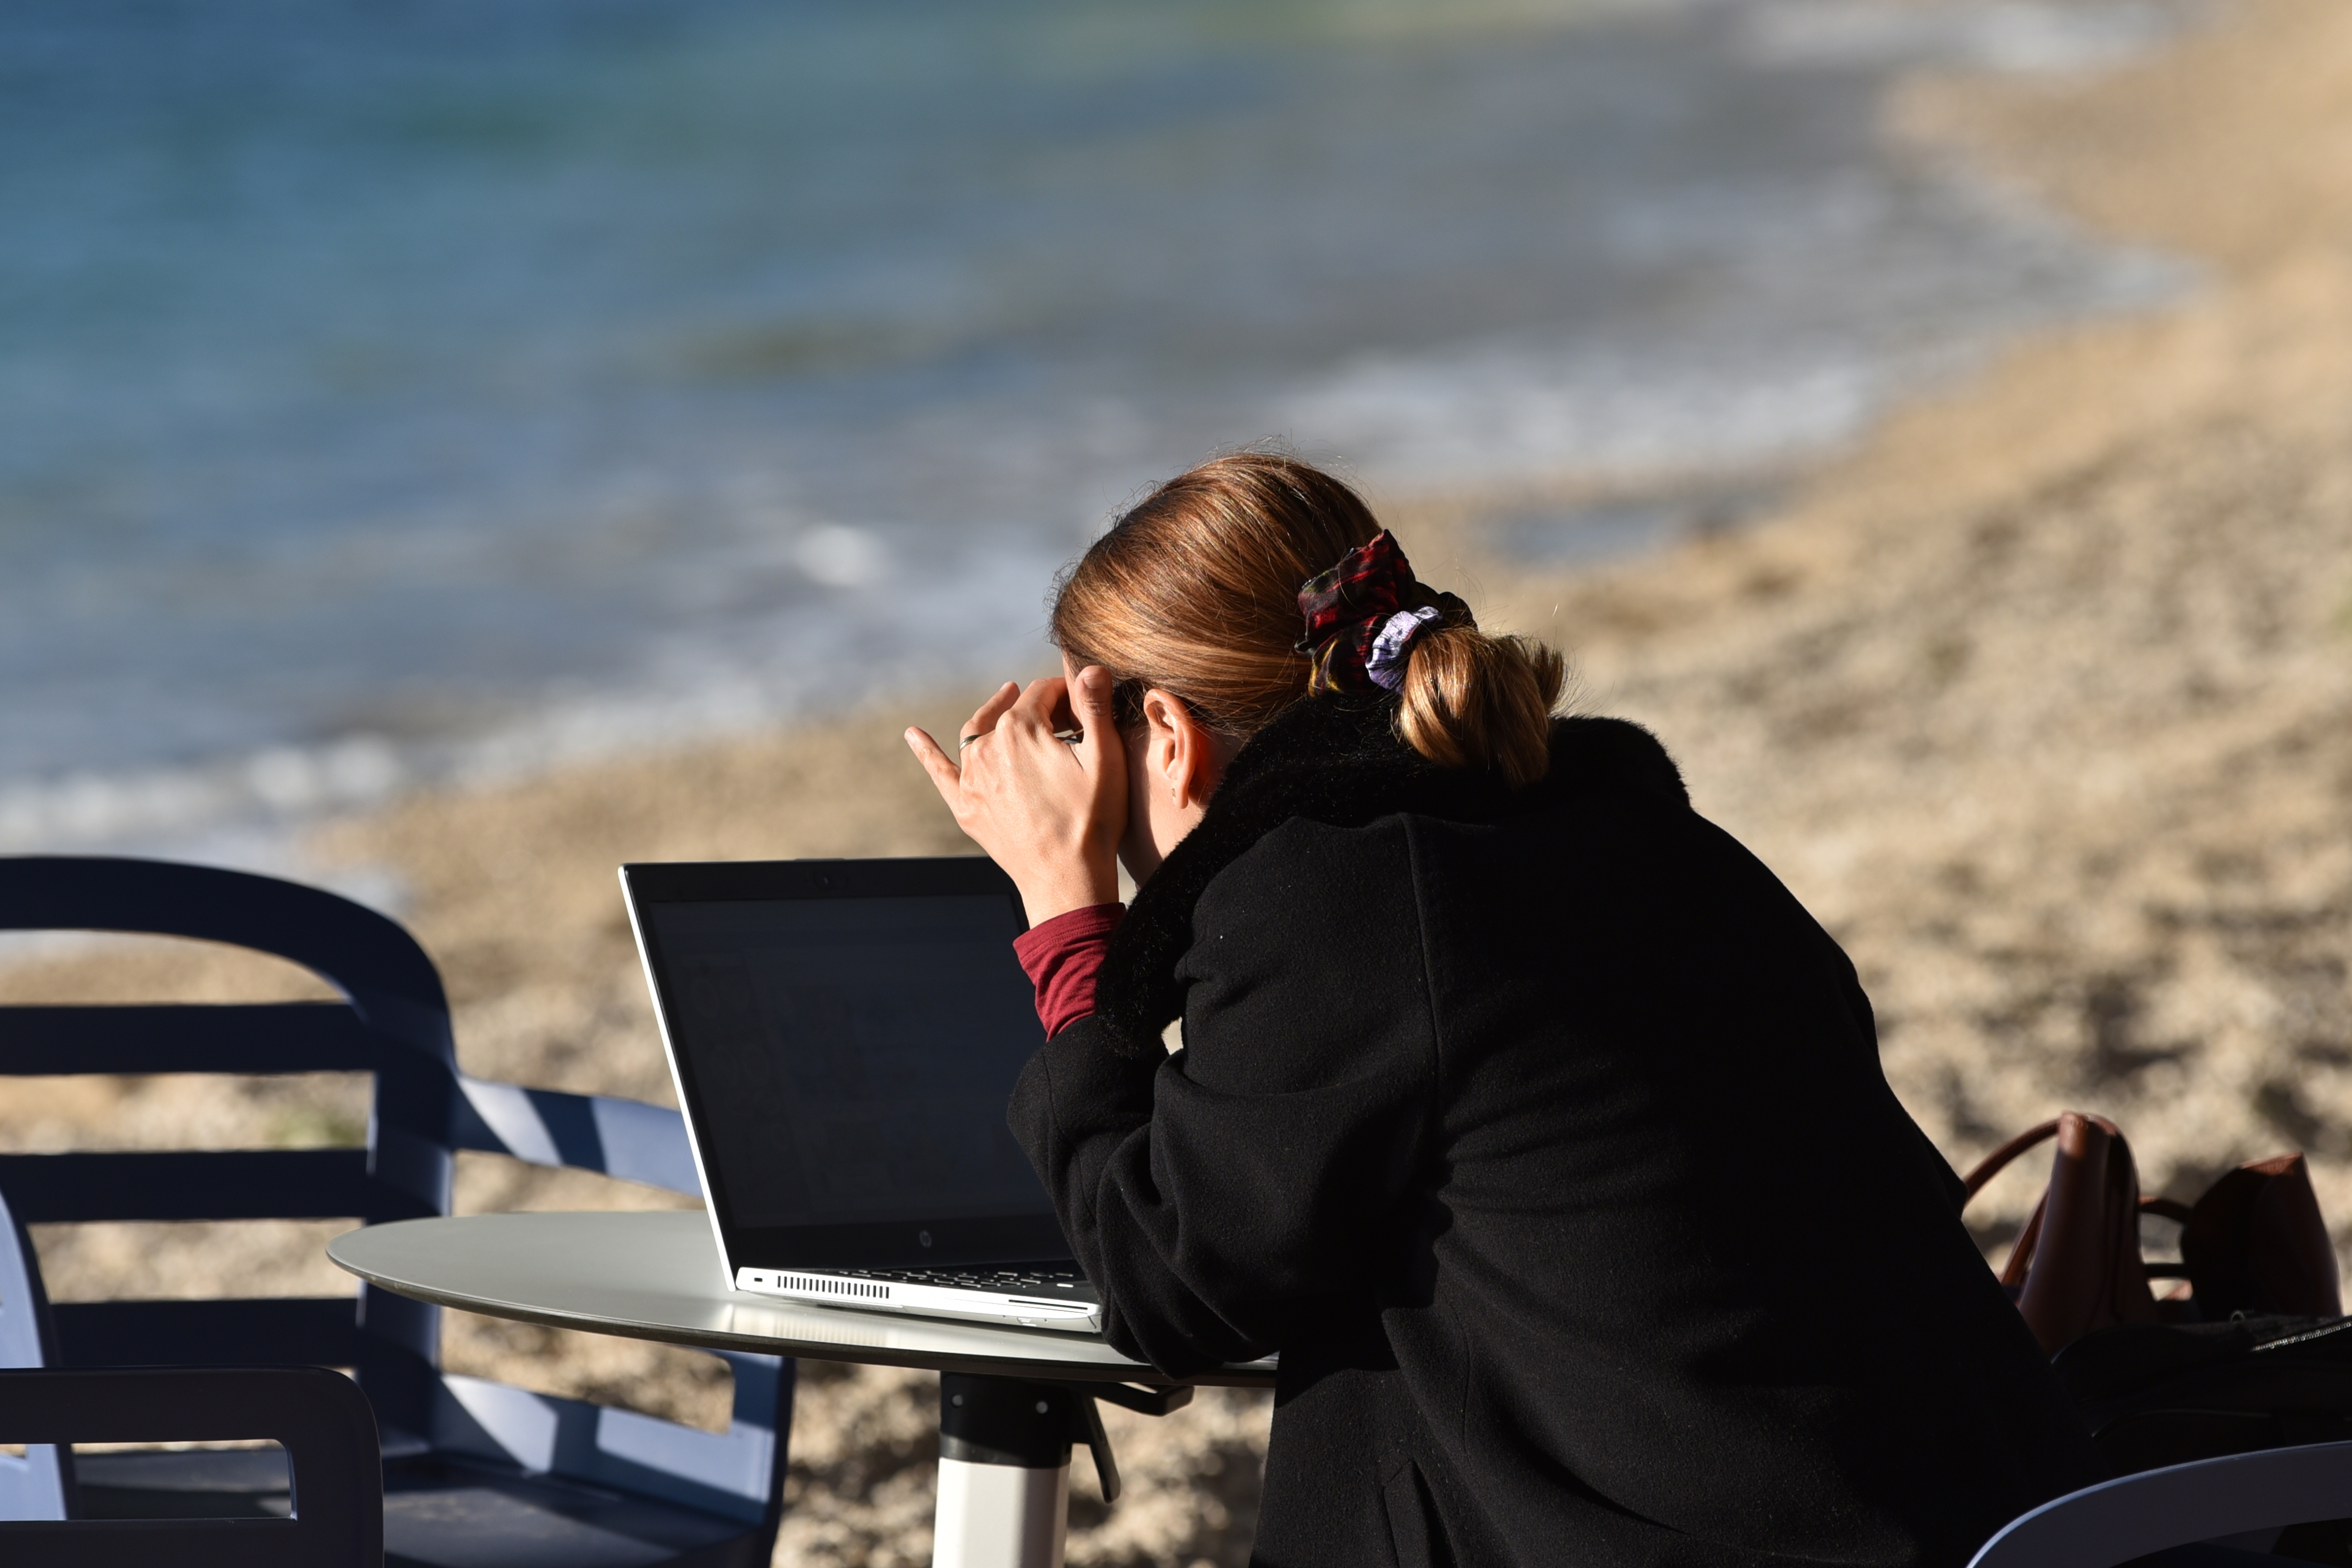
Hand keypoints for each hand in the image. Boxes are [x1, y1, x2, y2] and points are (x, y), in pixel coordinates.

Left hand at [906, 667, 1126, 925]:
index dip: (1066, 693)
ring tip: (1005, 700)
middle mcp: (987, 748)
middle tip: (1062, 712)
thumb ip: (1094, 707)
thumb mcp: (1106, 758)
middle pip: (1010, 711)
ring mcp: (972, 779)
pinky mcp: (966, 807)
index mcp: (1021, 729)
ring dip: (992, 714)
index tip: (1084, 704)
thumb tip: (1090, 667)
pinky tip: (913, 735)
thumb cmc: (1091, 820)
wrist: (1065, 880)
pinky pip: (940, 772)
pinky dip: (926, 751)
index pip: (1042, 692)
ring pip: (976, 733)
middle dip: (1036, 706)